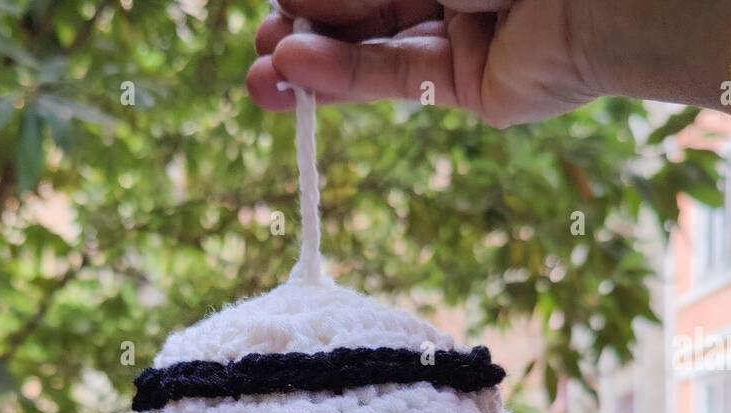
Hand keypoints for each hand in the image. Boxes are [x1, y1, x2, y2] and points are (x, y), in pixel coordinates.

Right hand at [247, 0, 730, 130]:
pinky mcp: (472, 86)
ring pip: (372, 51)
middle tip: (257, 47)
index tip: (274, 1)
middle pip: (360, 10)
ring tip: (260, 76)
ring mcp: (462, 36)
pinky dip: (346, 77)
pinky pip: (398, 79)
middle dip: (304, 26)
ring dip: (313, 63)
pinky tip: (296, 72)